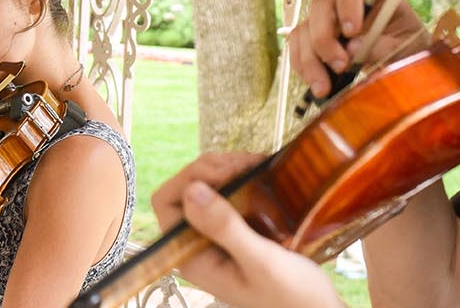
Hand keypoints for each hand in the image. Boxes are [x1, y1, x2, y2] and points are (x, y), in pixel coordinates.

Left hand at [151, 153, 343, 307]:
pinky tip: (263, 172)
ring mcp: (217, 238)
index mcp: (193, 257)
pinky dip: (243, 178)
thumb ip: (225, 227)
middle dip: (212, 169)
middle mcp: (199, 246)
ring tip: (257, 165)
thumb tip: (192, 190)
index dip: (189, 178)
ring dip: (229, 170)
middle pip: (185, 191)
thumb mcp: (261, 260)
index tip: (226, 172)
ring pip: (207, 188)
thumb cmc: (292, 296)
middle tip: (246, 164)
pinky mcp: (237, 231)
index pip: (167, 203)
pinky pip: (229, 195)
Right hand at [287, 0, 428, 97]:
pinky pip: (297, 44)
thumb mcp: (405, 46)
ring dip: (311, 59)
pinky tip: (315, 84)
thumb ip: (382, 45)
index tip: (352, 31)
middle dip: (325, 38)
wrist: (400, 58)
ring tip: (324, 88)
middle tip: (341, 65)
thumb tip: (351, 49)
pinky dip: (302, 65)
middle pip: (322, 4)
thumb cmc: (406, 44)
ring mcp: (326, 16)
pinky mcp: (313, 34)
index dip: (350, 0)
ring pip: (305, 27)